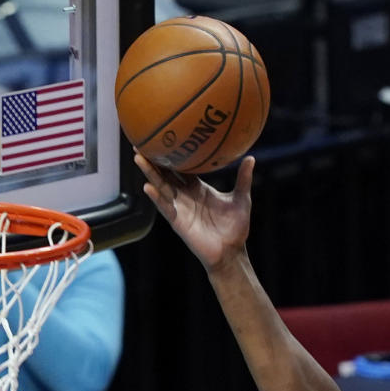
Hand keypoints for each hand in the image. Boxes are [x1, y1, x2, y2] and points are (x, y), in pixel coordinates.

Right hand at [135, 152, 253, 271]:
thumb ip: (243, 179)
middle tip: (140, 141)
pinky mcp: (178, 221)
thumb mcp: (241, 199)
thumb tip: (251, 158)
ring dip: (149, 173)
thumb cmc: (236, 228)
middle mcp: (185, 196)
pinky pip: (165, 207)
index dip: (171, 154)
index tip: (163, 137)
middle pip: (165, 173)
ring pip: (161, 186)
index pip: (180, 167)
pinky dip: (157, 197)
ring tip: (138, 157)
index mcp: (197, 188)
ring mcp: (180, 208)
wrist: (232, 252)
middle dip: (153, 159)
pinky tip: (147, 187)